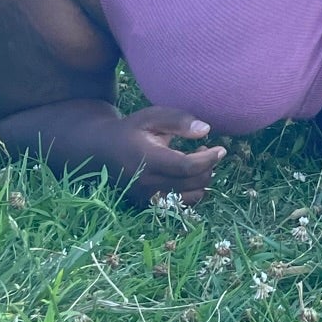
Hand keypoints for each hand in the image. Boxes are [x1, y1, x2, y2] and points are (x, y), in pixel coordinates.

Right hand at [113, 107, 228, 206]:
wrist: (101, 151)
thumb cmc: (131, 130)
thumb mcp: (152, 116)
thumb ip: (178, 120)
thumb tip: (206, 130)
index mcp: (147, 159)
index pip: (186, 167)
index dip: (209, 159)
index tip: (221, 148)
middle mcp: (146, 183)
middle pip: (192, 183)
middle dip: (208, 167)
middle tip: (207, 150)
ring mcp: (146, 197)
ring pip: (190, 198)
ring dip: (202, 181)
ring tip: (197, 162)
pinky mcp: (148, 205)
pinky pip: (180, 205)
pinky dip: (192, 192)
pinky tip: (189, 175)